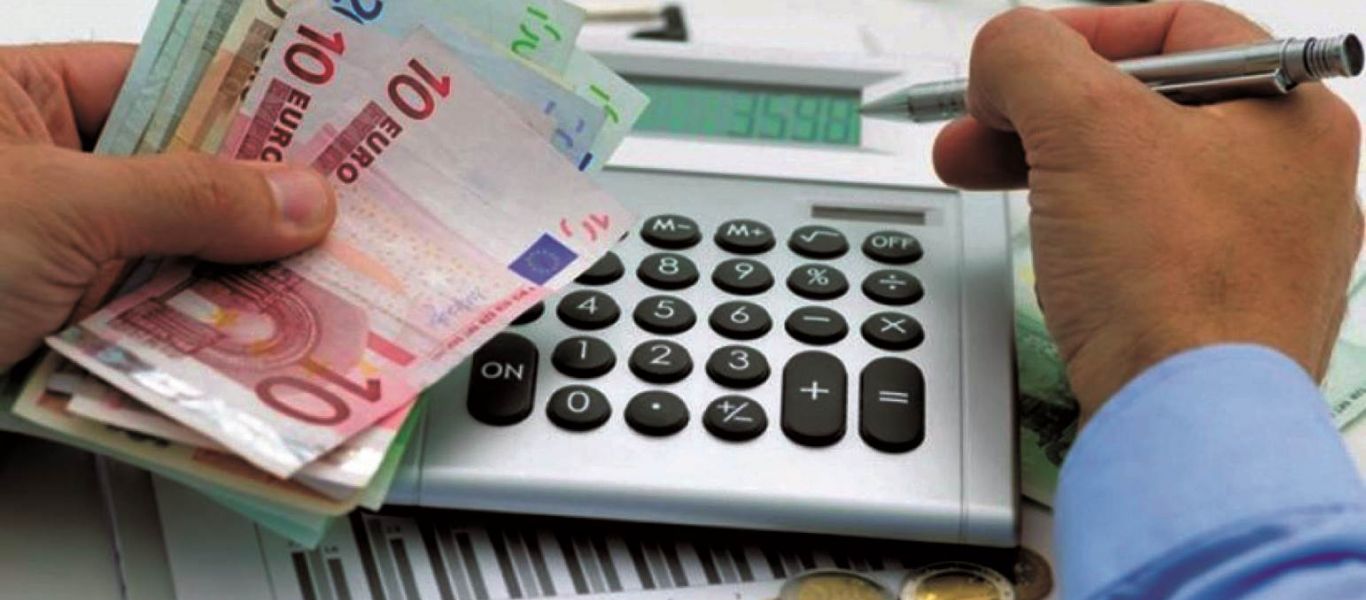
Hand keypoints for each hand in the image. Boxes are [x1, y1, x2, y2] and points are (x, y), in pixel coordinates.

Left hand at [0, 44, 336, 370]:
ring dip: (239, 290)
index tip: (338, 140)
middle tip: (350, 229)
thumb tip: (305, 199)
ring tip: (333, 297)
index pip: (169, 88)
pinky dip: (199, 346)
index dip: (255, 111)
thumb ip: (188, 196)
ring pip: (175, 264)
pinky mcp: (60, 333)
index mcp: (25, 101)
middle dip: (261, 214)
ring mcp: (53, 258)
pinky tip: (268, 353)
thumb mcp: (59, 206)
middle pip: (184, 183)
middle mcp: (47, 175)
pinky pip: (149, 330)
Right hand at [933, 2, 1362, 417]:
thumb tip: (1003, 55)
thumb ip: (1028, 56)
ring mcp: (1256, 252)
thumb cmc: (1175, 288)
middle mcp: (1287, 182)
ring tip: (978, 173)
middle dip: (1039, 110)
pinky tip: (1041, 240)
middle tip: (979, 125)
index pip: (1174, 29)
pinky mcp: (1215, 309)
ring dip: (1045, 164)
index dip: (1079, 33)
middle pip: (1142, 107)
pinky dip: (1079, 227)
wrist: (1188, 426)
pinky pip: (1140, 242)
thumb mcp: (1083, 125)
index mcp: (1292, 114)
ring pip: (1135, 176)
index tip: (1015, 62)